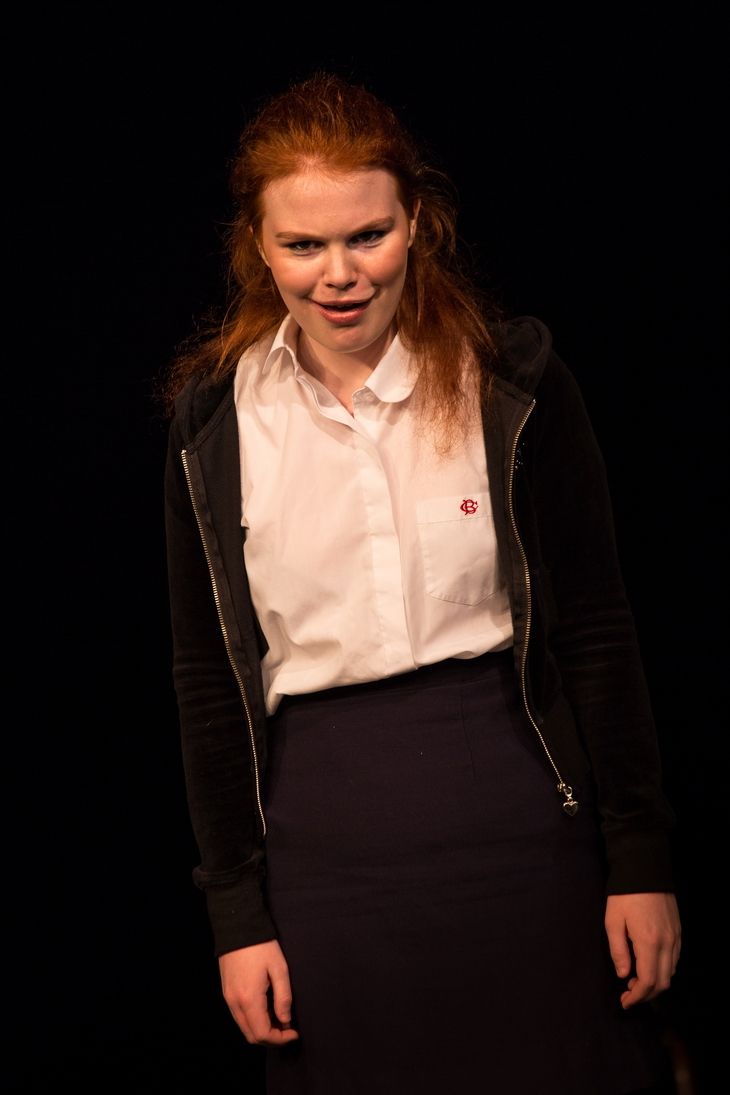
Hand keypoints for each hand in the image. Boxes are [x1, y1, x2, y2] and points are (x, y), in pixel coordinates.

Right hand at [219, 939, 298, 1044]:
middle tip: (289, 1029)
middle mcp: (235, 1003)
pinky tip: (267, 1009)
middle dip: (272, 1038)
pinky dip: (253, 1020)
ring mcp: (228, 998)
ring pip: (244, 1027)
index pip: (263, 1033)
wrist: (237, 926)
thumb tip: (286, 1021)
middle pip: (252, 1036)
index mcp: (249, 999)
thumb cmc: (261, 946)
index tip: (295, 1032)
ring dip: (262, 1030)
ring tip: (280, 1018)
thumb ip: (283, 998)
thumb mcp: (279, 968)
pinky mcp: (227, 992)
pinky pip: (239, 1016)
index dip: (280, 1039)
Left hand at [604, 892, 680, 1008]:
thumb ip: (618, 951)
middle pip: (663, 982)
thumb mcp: (613, 921)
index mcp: (649, 942)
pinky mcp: (678, 930)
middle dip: (646, 995)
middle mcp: (667, 943)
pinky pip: (675, 959)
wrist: (644, 868)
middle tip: (629, 995)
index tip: (624, 1002)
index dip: (636, 997)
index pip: (648, 982)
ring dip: (656, 983)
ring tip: (636, 981)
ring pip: (671, 972)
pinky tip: (649, 965)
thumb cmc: (624, 894)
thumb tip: (623, 974)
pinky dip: (664, 969)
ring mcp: (675, 937)